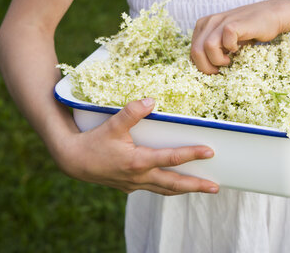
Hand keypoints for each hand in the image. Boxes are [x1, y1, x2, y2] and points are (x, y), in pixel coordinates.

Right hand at [58, 98, 218, 194]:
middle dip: (196, 186)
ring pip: (165, 190)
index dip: (192, 154)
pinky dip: (168, 188)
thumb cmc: (93, 142)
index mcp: (138, 162)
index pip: (171, 158)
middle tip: (216, 187)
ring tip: (202, 188)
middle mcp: (139, 177)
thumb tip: (151, 100)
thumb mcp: (112, 125)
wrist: (73, 161)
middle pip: (174, 184)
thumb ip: (131, 112)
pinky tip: (174, 184)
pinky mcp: (130, 186)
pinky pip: (154, 189)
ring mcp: (135, 184)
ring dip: (184, 189)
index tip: (210, 152)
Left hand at [190, 0, 289, 73]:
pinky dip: (231, 49)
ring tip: (229, 60)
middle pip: (195, 51)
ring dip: (218, 60)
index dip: (201, 65)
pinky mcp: (234, 23)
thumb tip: (202, 69)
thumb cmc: (248, 32)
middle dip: (206, 67)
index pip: (191, 51)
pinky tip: (237, 48)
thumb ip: (212, 50)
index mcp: (203, 25)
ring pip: (206, 47)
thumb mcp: (225, 41)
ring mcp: (221, 21)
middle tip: (220, 70)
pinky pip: (224, 41)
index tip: (215, 69)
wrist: (271, 16)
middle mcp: (209, 22)